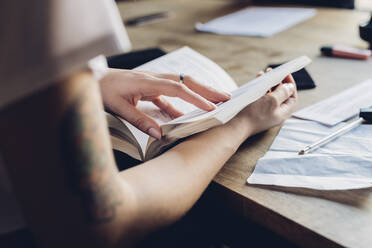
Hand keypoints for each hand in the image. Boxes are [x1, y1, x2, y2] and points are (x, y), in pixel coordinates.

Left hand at [99, 69, 230, 138]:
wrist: (89, 79)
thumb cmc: (101, 91)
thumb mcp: (117, 108)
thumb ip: (139, 121)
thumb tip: (160, 135)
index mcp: (146, 82)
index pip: (178, 88)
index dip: (196, 98)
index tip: (211, 108)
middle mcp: (153, 78)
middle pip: (186, 81)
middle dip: (207, 89)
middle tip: (226, 98)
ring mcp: (152, 82)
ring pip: (181, 85)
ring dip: (198, 94)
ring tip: (214, 105)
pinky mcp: (149, 87)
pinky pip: (170, 95)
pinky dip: (181, 104)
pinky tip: (185, 115)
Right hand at [236, 72, 296, 135]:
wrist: (237, 126)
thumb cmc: (254, 115)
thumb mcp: (272, 100)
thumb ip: (283, 92)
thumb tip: (290, 87)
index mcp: (283, 113)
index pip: (292, 97)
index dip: (290, 85)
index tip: (285, 74)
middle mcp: (276, 114)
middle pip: (281, 96)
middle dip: (278, 83)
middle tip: (272, 73)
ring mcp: (266, 113)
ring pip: (271, 96)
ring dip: (268, 85)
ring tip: (263, 75)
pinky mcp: (256, 112)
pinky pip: (262, 99)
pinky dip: (261, 90)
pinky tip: (256, 84)